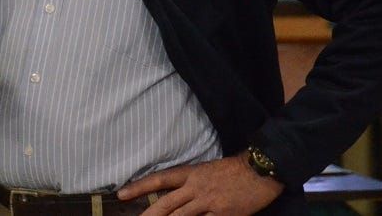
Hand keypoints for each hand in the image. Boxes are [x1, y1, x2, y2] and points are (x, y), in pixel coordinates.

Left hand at [116, 152, 283, 215]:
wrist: (260, 171)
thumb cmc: (234, 170)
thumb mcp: (208, 171)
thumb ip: (192, 183)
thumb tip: (175, 195)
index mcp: (192, 173)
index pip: (160, 179)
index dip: (139, 187)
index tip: (121, 195)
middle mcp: (196, 188)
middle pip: (166, 204)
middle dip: (148, 215)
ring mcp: (208, 203)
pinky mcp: (222, 215)